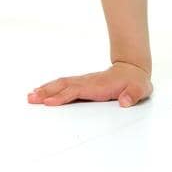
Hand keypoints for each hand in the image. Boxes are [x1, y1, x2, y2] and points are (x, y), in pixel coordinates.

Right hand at [27, 60, 151, 107]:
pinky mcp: (82, 84)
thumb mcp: (140, 89)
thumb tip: (125, 102)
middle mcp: (88, 82)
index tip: (49, 102)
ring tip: (30, 96)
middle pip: (64, 85)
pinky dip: (51, 89)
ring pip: (61, 84)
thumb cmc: (136, 82)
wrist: (133, 70)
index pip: (77, 91)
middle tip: (31, 98)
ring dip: (46, 90)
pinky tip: (41, 93)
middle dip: (47, 92)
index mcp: (99, 85)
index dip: (63, 96)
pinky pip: (64, 85)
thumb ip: (133, 95)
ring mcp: (84, 82)